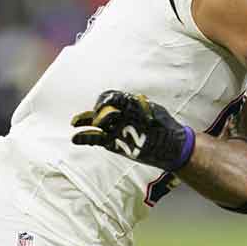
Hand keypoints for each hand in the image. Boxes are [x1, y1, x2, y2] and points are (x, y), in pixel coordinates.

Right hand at [71, 90, 194, 170]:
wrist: (172, 148)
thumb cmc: (166, 128)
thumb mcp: (155, 114)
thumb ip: (140, 109)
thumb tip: (130, 103)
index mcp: (129, 104)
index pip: (110, 97)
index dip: (105, 100)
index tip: (105, 107)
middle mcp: (120, 115)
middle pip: (101, 109)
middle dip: (98, 113)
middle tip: (101, 121)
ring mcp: (116, 129)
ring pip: (95, 123)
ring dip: (84, 121)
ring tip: (74, 123)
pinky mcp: (114, 143)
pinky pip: (97, 139)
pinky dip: (85, 138)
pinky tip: (75, 138)